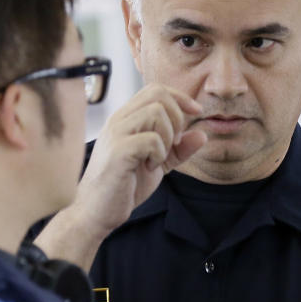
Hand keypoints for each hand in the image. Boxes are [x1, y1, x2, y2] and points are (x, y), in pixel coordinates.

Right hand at [35, 83, 206, 268]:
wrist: (97, 212)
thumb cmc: (125, 186)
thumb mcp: (159, 163)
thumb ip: (179, 149)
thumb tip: (202, 135)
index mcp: (127, 118)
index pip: (155, 89)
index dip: (180, 97)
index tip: (196, 113)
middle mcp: (119, 120)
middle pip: (158, 94)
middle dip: (177, 117)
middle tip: (174, 143)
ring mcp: (116, 134)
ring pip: (156, 112)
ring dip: (168, 136)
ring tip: (159, 157)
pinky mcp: (118, 152)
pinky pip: (151, 139)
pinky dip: (159, 154)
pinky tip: (150, 167)